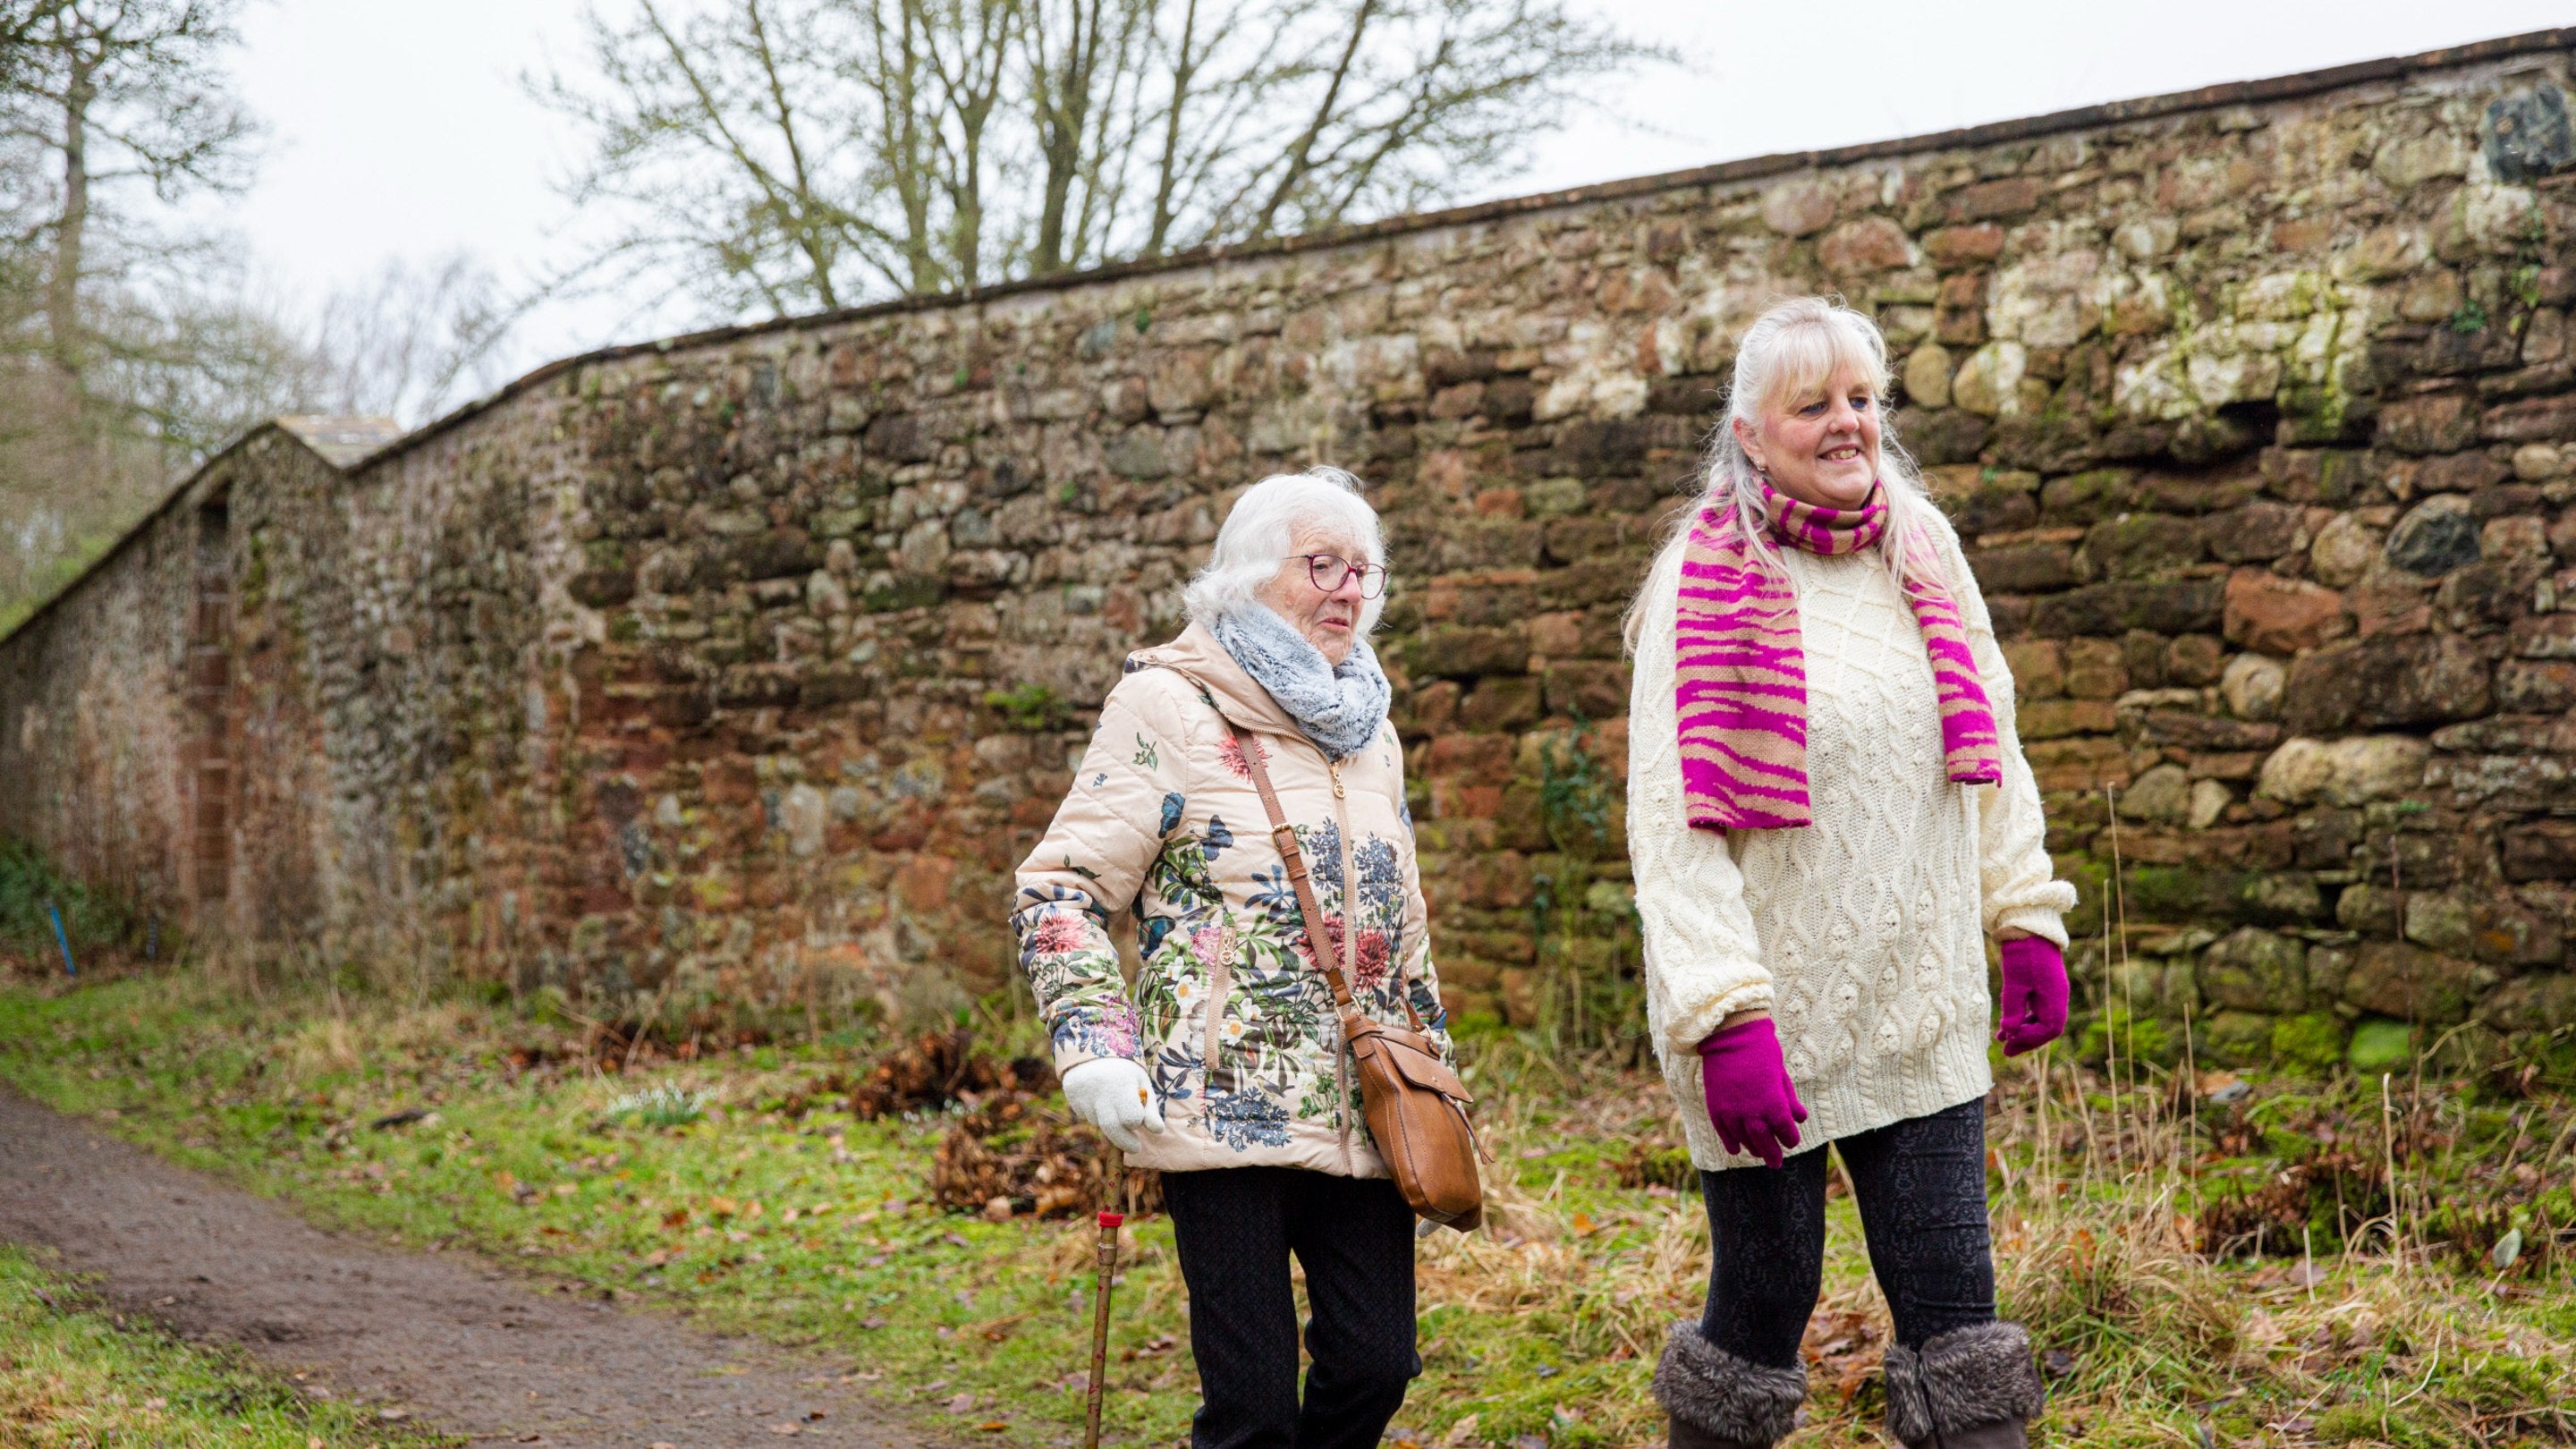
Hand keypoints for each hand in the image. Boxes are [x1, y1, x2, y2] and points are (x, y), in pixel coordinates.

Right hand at [1060, 1058, 1165, 1151]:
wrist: (1092, 1048)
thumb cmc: (1123, 1070)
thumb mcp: (1141, 1083)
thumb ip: (1150, 1108)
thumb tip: (1158, 1131)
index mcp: (1121, 1084)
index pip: (1131, 1118)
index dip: (1136, 1120)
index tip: (1138, 1119)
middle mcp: (1100, 1091)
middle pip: (1112, 1128)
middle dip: (1125, 1142)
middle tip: (1136, 1147)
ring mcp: (1083, 1095)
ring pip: (1099, 1122)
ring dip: (1108, 1120)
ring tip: (1111, 1101)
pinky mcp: (1071, 1098)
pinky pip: (1085, 1115)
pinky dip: (1094, 1113)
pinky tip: (1097, 1096)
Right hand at [1695, 1016, 1807, 1168]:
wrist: (1730, 1035)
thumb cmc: (1762, 1052)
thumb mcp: (1782, 1075)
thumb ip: (1790, 1100)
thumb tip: (1800, 1119)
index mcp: (1774, 1104)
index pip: (1785, 1132)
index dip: (1790, 1139)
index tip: (1792, 1141)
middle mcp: (1752, 1113)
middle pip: (1765, 1143)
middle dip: (1772, 1154)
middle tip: (1775, 1163)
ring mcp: (1732, 1112)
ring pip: (1743, 1140)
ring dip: (1752, 1148)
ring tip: (1757, 1153)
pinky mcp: (1716, 1107)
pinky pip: (1723, 1132)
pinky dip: (1730, 1143)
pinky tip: (1736, 1149)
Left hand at [1995, 937, 2068, 1056]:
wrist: (2029, 929)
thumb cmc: (2022, 955)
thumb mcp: (2014, 984)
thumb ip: (2012, 1010)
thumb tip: (2009, 1034)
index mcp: (2055, 998)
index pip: (2048, 1030)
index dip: (2029, 1040)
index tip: (2009, 1045)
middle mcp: (2058, 998)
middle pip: (2046, 1029)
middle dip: (2026, 1040)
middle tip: (2005, 1051)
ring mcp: (2052, 993)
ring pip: (2041, 1021)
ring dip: (2023, 1031)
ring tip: (2002, 1040)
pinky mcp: (2045, 987)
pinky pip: (2037, 1010)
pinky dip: (2023, 1019)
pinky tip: (2007, 1024)